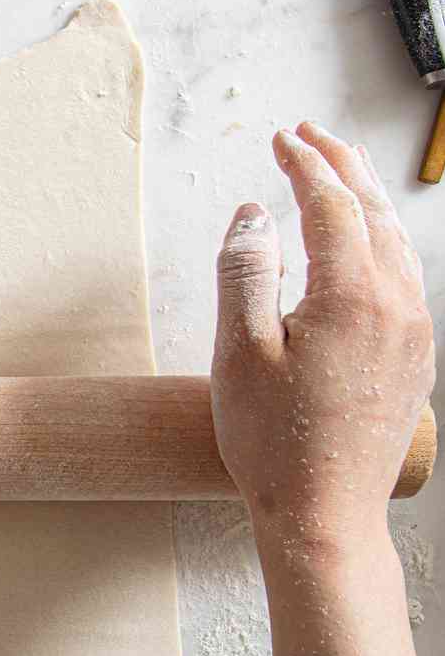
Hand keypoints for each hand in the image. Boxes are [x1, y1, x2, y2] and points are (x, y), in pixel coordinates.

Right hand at [211, 123, 434, 552]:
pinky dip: (382, 246)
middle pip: (372, 210)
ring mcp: (413, 331)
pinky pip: (406, 280)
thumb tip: (252, 213)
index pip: (329, 203)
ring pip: (396, 242)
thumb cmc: (275, 447)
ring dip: (366, 202)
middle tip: (312, 138)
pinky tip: (365, 251)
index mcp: (351, 293)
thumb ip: (245, 273)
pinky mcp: (416, 358)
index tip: (280, 142)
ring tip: (341, 180)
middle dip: (341, 167)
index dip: (303, 165)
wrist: (325, 516)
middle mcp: (396, 302)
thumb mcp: (239, 356)